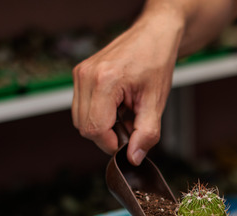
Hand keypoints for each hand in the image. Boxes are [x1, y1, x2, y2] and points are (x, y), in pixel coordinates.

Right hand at [72, 8, 182, 164]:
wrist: (153, 36)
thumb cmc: (156, 63)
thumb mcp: (156, 102)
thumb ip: (146, 133)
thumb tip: (133, 158)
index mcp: (105, 81)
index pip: (94, 129)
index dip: (111, 143)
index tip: (129, 141)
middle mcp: (86, 75)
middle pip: (84, 127)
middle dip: (107, 135)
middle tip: (131, 126)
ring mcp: (80, 73)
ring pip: (80, 119)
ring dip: (102, 125)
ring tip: (125, 114)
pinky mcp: (80, 74)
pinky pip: (82, 107)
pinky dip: (98, 113)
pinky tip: (117, 106)